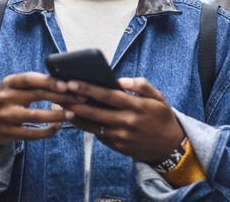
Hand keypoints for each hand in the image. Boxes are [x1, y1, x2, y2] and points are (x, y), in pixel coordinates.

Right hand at [0, 72, 82, 159]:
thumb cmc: (9, 102)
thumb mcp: (15, 88)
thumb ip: (34, 84)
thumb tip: (65, 80)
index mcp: (8, 82)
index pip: (30, 79)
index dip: (49, 81)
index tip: (67, 85)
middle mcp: (5, 97)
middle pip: (37, 95)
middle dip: (61, 97)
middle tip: (78, 98)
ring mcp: (5, 116)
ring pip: (35, 116)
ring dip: (56, 115)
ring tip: (72, 114)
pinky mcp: (8, 132)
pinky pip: (31, 133)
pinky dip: (47, 131)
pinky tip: (58, 127)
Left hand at [62, 77, 184, 163]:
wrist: (170, 148)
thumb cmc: (162, 118)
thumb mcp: (158, 98)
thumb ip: (141, 85)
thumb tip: (121, 80)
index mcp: (137, 106)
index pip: (108, 96)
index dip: (88, 88)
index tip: (72, 82)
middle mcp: (127, 122)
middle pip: (95, 111)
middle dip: (75, 101)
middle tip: (59, 92)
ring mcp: (121, 136)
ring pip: (92, 125)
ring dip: (75, 114)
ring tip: (63, 104)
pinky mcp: (117, 146)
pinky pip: (97, 134)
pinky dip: (86, 125)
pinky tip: (76, 116)